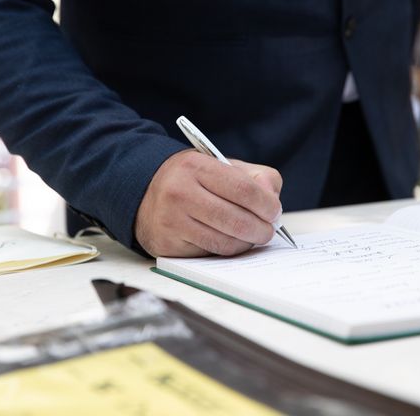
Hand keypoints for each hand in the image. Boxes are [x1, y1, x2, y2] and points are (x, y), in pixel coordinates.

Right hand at [135, 150, 282, 256]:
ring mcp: (171, 220)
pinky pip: (210, 252)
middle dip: (261, 230)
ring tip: (252, 237)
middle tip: (268, 231)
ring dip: (247, 243)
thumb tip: (272, 199)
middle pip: (237, 220)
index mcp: (196, 166)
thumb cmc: (192, 180)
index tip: (274, 212)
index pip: (244, 189)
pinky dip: (227, 250)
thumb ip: (254, 176)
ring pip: (225, 241)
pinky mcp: (167, 243)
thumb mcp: (221, 166)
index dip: (267, 205)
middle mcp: (180, 192)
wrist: (145, 192)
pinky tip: (231, 241)